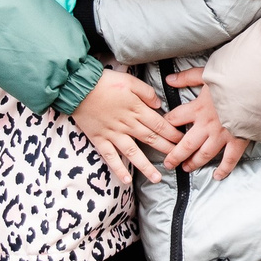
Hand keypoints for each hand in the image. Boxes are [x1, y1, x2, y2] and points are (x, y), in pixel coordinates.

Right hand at [71, 67, 168, 183]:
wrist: (78, 87)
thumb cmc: (104, 82)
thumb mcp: (129, 80)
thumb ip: (146, 92)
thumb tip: (158, 105)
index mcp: (136, 109)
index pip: (159, 124)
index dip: (172, 133)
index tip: (182, 141)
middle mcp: (127, 124)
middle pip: (151, 139)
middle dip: (166, 150)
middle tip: (177, 159)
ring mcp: (113, 134)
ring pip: (133, 153)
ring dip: (146, 166)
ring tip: (157, 178)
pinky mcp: (99, 139)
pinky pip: (110, 157)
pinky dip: (118, 169)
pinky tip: (126, 180)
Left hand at [163, 84, 248, 177]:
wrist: (256, 89)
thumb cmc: (233, 79)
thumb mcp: (207, 74)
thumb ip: (187, 77)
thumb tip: (169, 78)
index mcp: (198, 108)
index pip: (174, 119)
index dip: (166, 125)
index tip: (161, 130)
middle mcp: (206, 125)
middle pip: (185, 145)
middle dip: (175, 155)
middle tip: (168, 163)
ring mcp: (222, 136)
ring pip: (203, 155)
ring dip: (193, 163)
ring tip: (186, 168)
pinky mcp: (237, 141)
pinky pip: (229, 160)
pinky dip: (223, 169)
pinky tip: (217, 175)